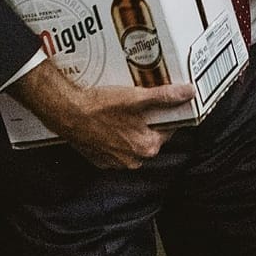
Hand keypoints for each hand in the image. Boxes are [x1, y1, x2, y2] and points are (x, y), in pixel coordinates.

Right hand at [13, 60, 194, 169]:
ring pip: (131, 142)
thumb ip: (165, 97)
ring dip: (130, 128)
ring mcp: (114, 162)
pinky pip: (114, 147)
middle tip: (137, 102)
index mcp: (147, 147)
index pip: (168, 129)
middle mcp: (133, 160)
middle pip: (149, 136)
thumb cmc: (100, 107)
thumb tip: (189, 93)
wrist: (66, 113)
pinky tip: (107, 121)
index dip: (165, 112)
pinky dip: (113, 136)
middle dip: (146, 121)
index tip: (159, 101)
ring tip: (121, 110)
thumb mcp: (137, 98)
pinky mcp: (99, 159)